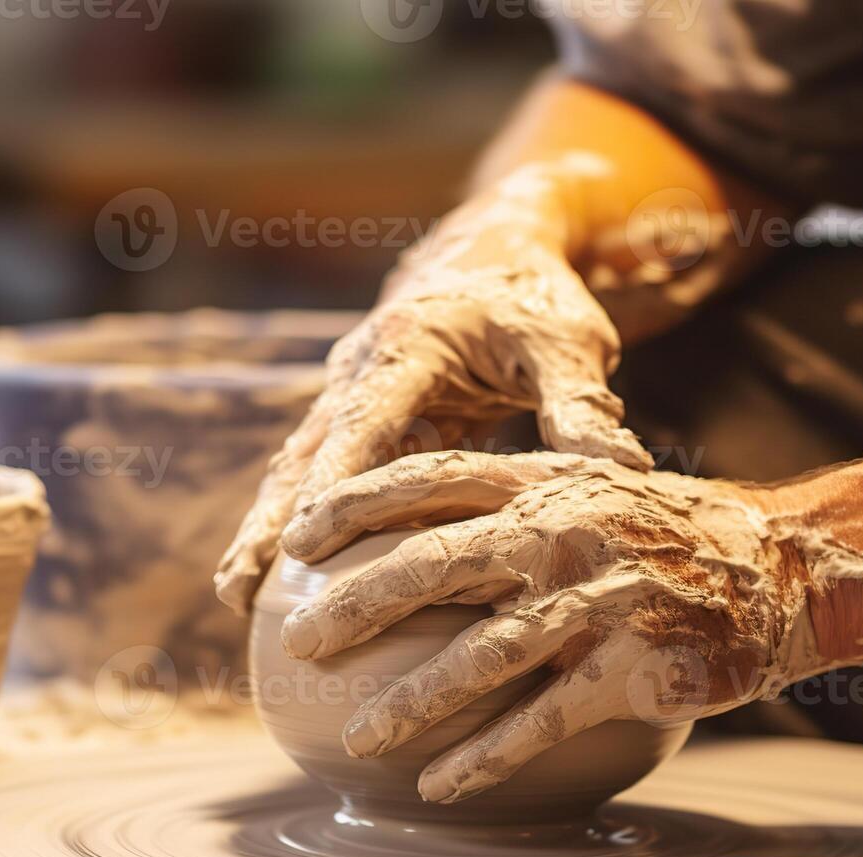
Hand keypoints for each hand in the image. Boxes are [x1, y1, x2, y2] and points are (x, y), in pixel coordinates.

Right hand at [213, 156, 654, 611]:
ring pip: (297, 467)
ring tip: (235, 600)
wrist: (493, 251)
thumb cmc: (536, 299)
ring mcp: (348, 392)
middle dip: (270, 520)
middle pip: (307, 453)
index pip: (365, 420)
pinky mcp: (354, 415)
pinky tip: (281, 585)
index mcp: (409, 344)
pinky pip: (317, 473)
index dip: (333, 483)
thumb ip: (584, 405)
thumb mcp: (569, 344)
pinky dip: (297, 520)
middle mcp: (361, 367)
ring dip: (266, 527)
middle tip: (237, 589)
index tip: (303, 543)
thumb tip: (626, 468)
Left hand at [276, 451, 824, 803]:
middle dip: (354, 605)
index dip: (356, 504)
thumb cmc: (670, 535)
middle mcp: (564, 533)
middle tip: (298, 645)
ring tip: (357, 741)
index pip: (432, 479)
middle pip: (435, 564)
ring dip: (409, 705)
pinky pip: (541, 721)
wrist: (780, 569)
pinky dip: (485, 758)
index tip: (298, 537)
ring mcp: (598, 600)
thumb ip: (516, 506)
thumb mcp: (593, 494)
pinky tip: (439, 787)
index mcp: (545, 484)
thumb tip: (416, 531)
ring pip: (480, 658)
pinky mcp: (632, 668)